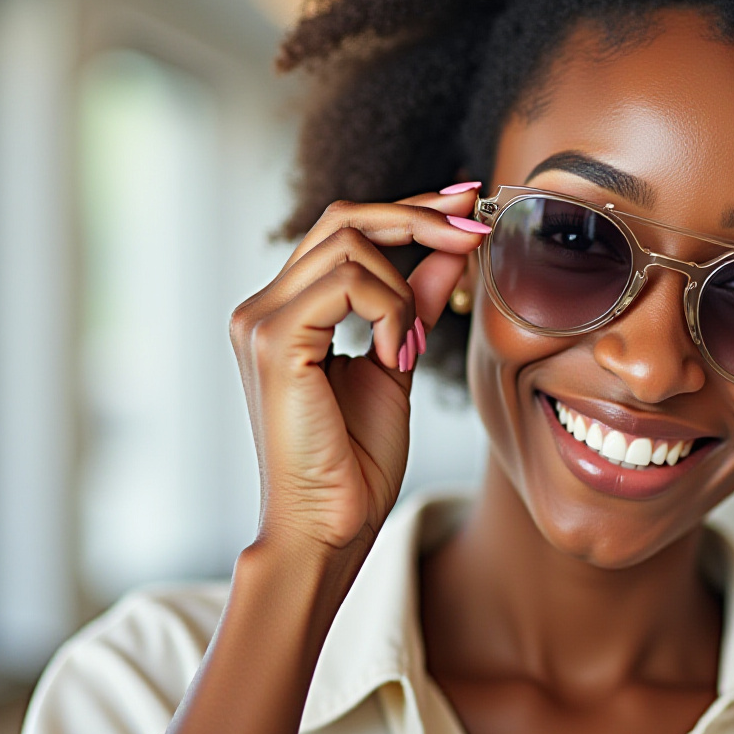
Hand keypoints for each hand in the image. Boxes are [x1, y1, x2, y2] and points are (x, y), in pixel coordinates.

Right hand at [229, 187, 485, 553]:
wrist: (328, 529)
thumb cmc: (355, 464)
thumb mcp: (397, 361)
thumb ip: (414, 302)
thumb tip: (450, 249)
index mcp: (284, 311)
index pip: (342, 229)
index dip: (407, 208)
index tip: (466, 203)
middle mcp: (261, 308)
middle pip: (343, 218)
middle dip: (418, 217)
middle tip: (473, 231)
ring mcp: (260, 322)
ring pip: (351, 244)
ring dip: (404, 290)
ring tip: (409, 348)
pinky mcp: (273, 341)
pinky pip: (349, 284)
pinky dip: (389, 311)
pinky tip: (393, 356)